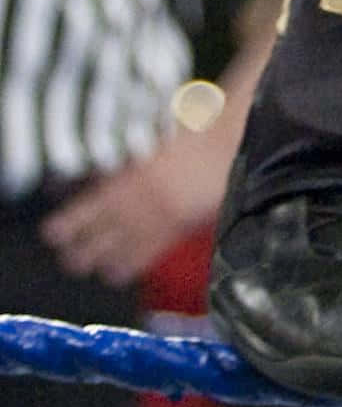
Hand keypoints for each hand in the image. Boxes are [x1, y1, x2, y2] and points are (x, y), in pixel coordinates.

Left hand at [42, 126, 229, 284]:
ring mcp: (156, 218)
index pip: (87, 206)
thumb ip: (116, 156)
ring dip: (96, 260)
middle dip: (77, 248)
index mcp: (128, 175)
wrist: (227, 142)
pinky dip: (125, 267)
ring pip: (117, 249)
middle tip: (64, 256)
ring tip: (79, 266)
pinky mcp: (174, 229)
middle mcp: (137, 202)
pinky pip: (144, 256)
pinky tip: (113, 273)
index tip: (49, 231)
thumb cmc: (187, 132)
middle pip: (98, 233)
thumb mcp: (146, 137)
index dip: (66, 223)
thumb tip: (82, 169)